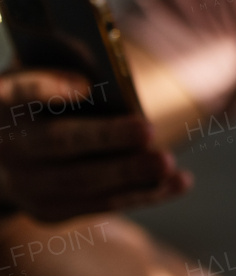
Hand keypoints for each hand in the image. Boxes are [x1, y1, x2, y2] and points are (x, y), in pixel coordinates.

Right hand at [0, 69, 190, 222]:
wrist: (9, 151)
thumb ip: (70, 66)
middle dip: (104, 138)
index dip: (46, 88)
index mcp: (3, 101)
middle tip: (147, 130)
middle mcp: (7, 146)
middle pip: (57, 143)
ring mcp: (24, 183)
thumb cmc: (44, 97)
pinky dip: (143, 193)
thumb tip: (110, 67)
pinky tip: (178, 181)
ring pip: (80, 182)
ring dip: (128, 174)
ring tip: (167, 163)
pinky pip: (100, 204)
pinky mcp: (49, 209)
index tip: (85, 84)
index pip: (19, 91)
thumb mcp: (46, 72)